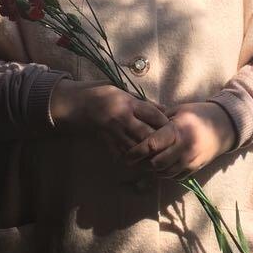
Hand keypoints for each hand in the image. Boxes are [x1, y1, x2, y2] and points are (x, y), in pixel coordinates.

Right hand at [48, 80, 175, 155]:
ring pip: (135, 147)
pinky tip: (142, 161)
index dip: (165, 122)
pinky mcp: (106, 141)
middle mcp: (121, 118)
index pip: (152, 114)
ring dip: (147, 153)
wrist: (77, 102)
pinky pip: (122, 153)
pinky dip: (133, 158)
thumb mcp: (123, 91)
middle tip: (171, 146)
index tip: (175, 127)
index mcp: (127, 103)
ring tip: (160, 156)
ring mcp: (113, 131)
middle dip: (159, 141)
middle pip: (146, 134)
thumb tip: (164, 109)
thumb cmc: (101, 93)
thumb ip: (143, 102)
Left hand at [125, 101, 237, 179]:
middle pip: (156, 163)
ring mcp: (190, 160)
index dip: (136, 152)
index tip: (126, 154)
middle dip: (143, 164)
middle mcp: (184, 148)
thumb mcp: (178, 111)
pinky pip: (175, 177)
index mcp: (178, 130)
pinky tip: (161, 165)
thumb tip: (138, 121)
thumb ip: (159, 117)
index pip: (152, 145)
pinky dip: (165, 173)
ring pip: (164, 173)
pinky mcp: (194, 168)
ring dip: (153, 170)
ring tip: (146, 163)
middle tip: (134, 161)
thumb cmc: (198, 114)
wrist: (225, 126)